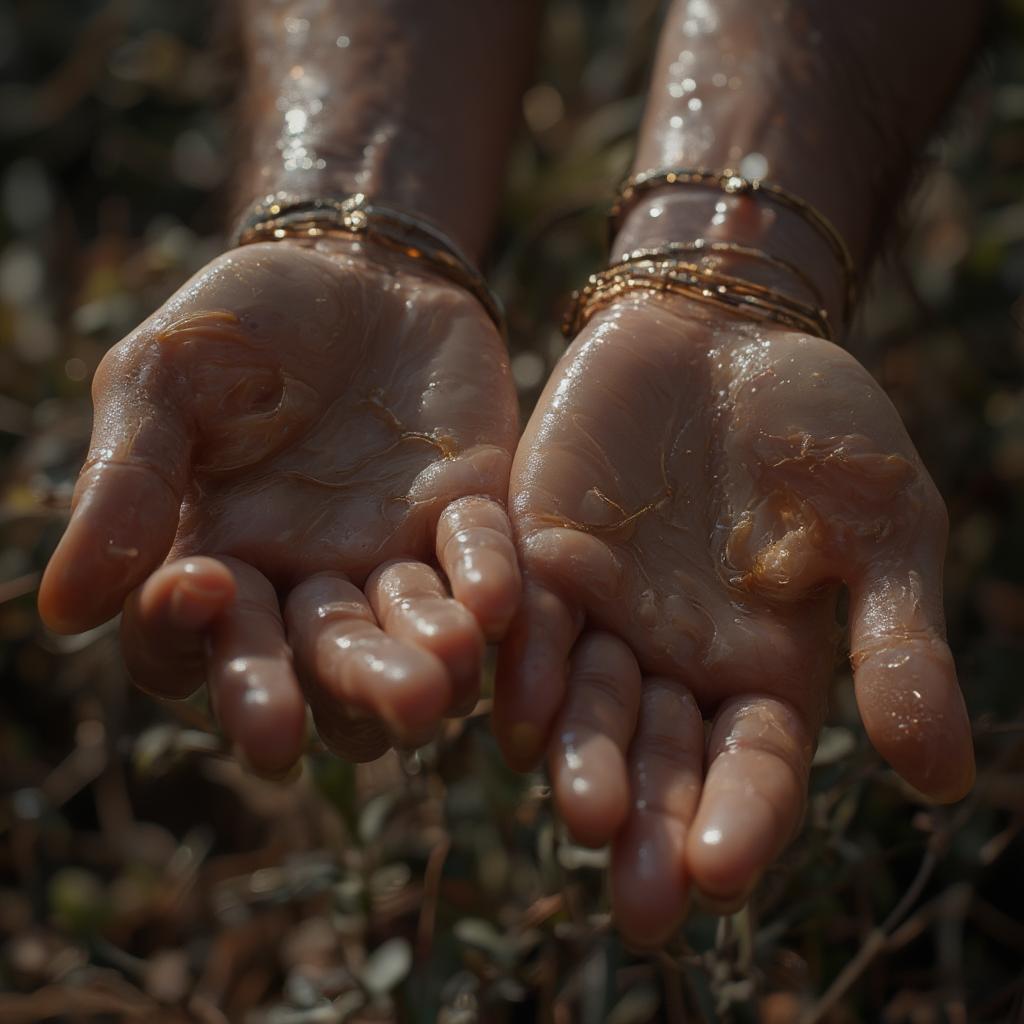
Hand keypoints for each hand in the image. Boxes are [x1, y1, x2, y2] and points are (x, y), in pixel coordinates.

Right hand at [39, 240, 520, 771]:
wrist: (359, 269)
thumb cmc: (245, 322)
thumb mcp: (164, 379)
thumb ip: (127, 483)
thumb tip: (63, 611)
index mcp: (216, 560)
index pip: (190, 645)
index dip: (188, 640)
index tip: (202, 590)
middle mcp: (307, 584)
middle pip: (316, 670)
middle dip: (329, 692)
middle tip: (333, 725)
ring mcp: (394, 559)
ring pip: (407, 642)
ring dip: (420, 667)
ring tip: (433, 684)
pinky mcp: (468, 520)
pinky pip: (484, 566)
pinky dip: (488, 584)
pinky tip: (497, 604)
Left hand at [496, 295, 973, 943]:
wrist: (730, 331)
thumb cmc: (819, 428)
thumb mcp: (885, 527)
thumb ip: (899, 643)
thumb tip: (943, 780)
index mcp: (760, 669)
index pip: (752, 766)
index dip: (743, 819)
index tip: (726, 874)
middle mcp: (669, 659)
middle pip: (657, 760)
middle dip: (649, 825)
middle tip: (638, 902)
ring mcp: (597, 609)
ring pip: (578, 705)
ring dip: (579, 758)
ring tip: (582, 809)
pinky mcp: (535, 550)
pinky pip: (519, 620)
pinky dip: (520, 663)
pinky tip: (513, 709)